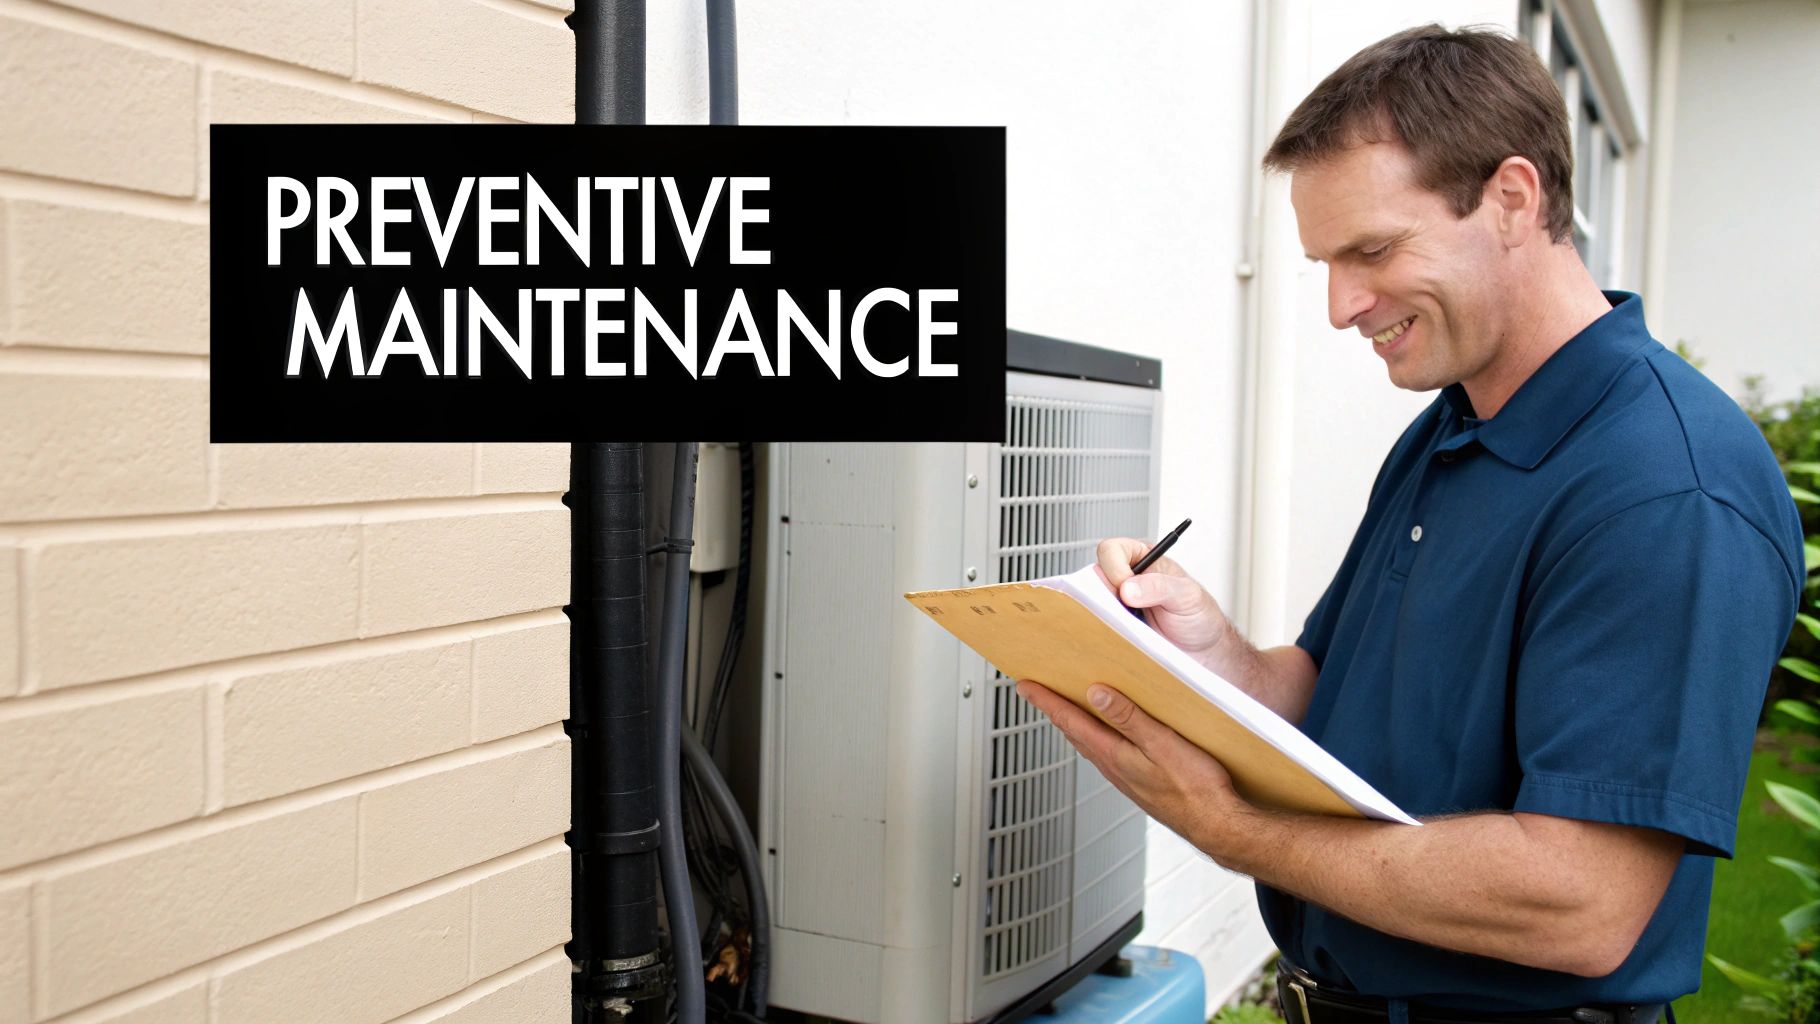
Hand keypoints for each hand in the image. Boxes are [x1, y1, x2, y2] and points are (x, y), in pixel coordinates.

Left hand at [1015, 678, 1255, 861]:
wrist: (1218, 826)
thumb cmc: (1197, 790)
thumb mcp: (1163, 744)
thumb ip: (1129, 718)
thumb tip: (1096, 694)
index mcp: (1115, 755)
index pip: (1071, 721)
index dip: (1046, 701)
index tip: (1024, 685)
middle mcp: (1114, 768)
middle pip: (1074, 732)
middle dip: (1054, 710)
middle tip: (1037, 691)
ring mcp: (1126, 778)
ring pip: (1090, 745)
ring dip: (1074, 724)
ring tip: (1064, 707)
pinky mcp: (1140, 783)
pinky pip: (1108, 755)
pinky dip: (1096, 738)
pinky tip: (1106, 735)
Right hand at [1096, 537, 1235, 674]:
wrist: (1203, 648)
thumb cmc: (1199, 614)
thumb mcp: (1187, 595)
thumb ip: (1160, 587)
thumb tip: (1127, 589)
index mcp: (1143, 558)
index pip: (1111, 550)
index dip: (1114, 568)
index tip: (1126, 589)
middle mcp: (1126, 577)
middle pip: (1096, 576)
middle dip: (1106, 595)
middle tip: (1126, 612)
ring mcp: (1118, 602)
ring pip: (1094, 602)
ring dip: (1107, 616)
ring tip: (1130, 628)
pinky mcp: (1116, 625)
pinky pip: (1100, 625)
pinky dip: (1108, 632)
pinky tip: (1126, 639)